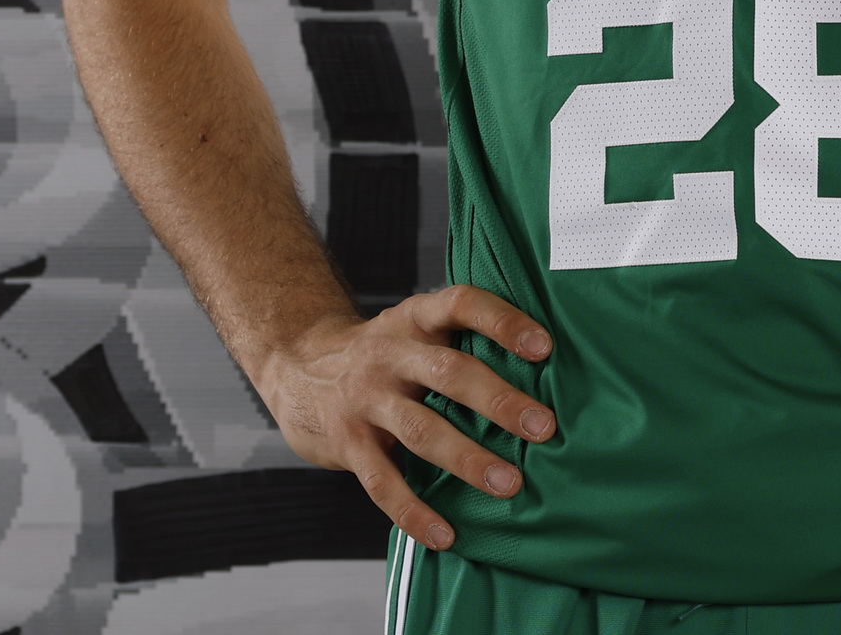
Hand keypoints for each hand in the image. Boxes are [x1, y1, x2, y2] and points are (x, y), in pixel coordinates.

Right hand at [258, 283, 555, 550]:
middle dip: (499, 401)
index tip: (544, 346)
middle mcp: (389, 353)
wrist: (296, 367)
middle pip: (449, 372)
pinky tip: (445, 535)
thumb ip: (460, 340)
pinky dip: (414, 512)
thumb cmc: (382, 353)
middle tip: (544, 427)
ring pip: (421, 429)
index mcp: (416, 320)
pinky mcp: (346, 442)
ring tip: (509, 483)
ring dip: (468, 458)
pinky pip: (383, 482)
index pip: (461, 304)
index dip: (503, 321)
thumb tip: (541, 374)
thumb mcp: (414, 329)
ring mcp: (365, 398)